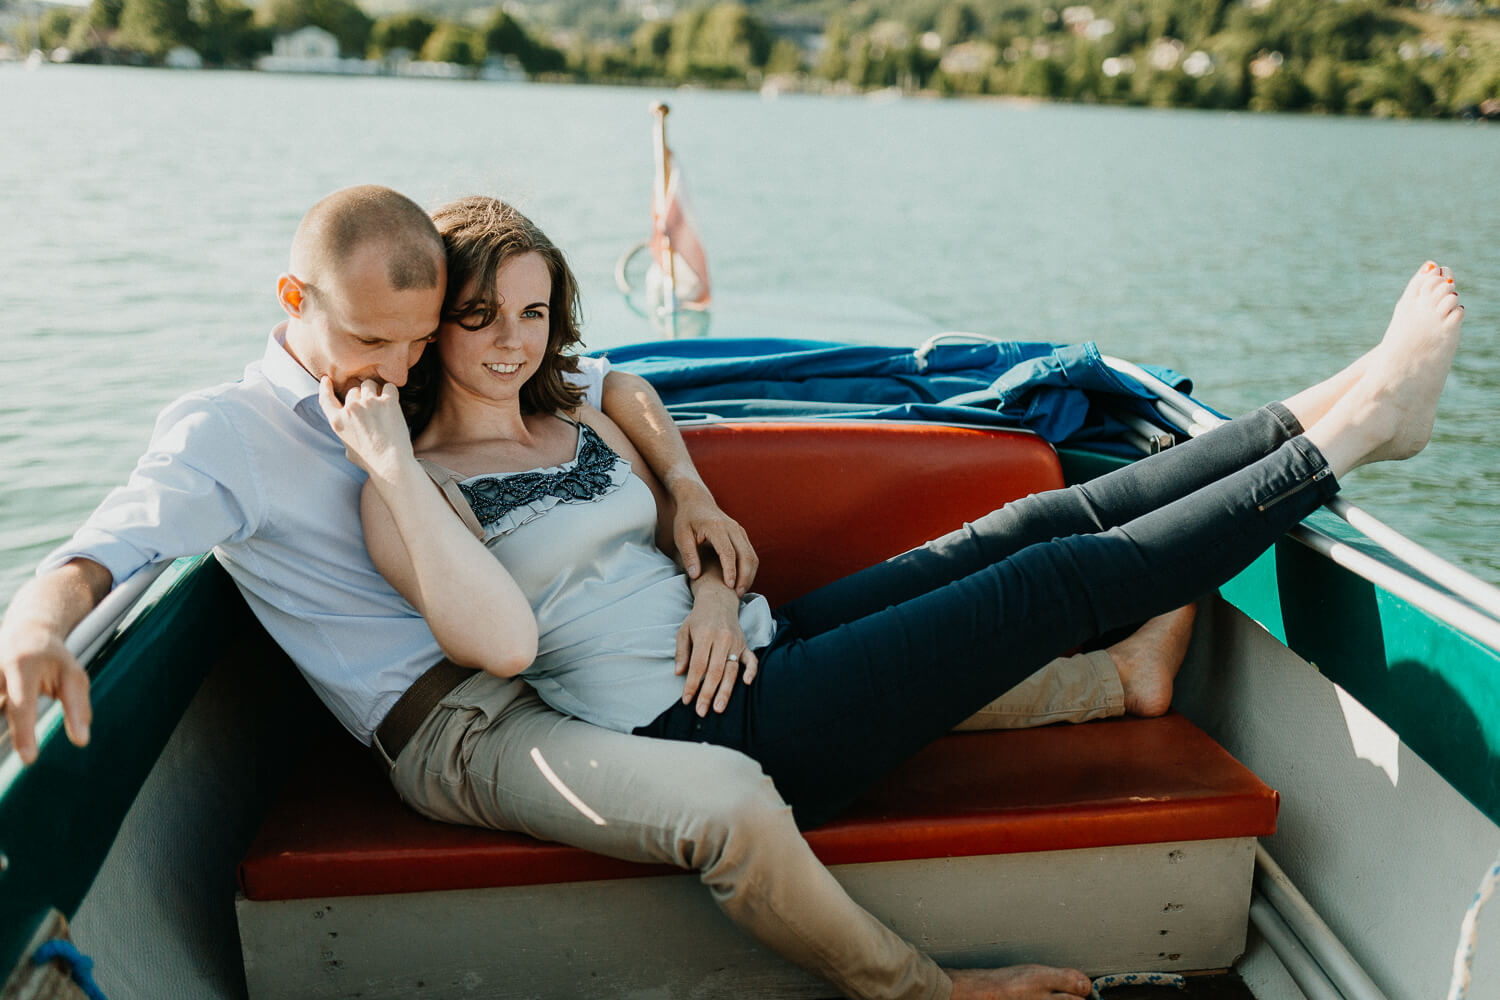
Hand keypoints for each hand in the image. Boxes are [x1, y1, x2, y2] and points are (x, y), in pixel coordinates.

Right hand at [0, 619, 89, 764]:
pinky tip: (4, 721)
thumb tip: (82, 741)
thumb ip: (78, 708)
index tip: (29, 760)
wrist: (26, 629)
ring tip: (3, 743)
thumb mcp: (74, 677)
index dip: (24, 734)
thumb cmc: (55, 659)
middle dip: (3, 727)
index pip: (22, 706)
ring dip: (0, 720)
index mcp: (22, 666)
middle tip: (11, 753)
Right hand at [316, 377, 414, 481]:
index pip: (325, 398)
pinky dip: (391, 392)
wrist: (390, 463)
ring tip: (382, 406)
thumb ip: (346, 435)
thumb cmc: (371, 462)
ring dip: (375, 391)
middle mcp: (350, 409)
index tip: (326, 380)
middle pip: (353, 390)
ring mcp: (368, 403)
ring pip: (369, 384)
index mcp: (337, 421)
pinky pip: (389, 386)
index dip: (325, 387)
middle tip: (372, 410)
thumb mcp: (349, 451)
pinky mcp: (387, 401)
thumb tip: (350, 430)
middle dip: (361, 397)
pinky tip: (393, 403)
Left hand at [671, 484, 758, 594]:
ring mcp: (739, 530)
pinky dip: (749, 569)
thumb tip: (695, 575)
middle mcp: (732, 527)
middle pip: (746, 555)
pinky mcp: (742, 534)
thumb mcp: (681, 536)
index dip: (730, 571)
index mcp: (716, 527)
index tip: (729, 587)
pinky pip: (751, 553)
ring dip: (749, 575)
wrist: (697, 501)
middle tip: (738, 595)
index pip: (728, 552)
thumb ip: (688, 555)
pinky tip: (741, 581)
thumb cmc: (686, 519)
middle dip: (745, 577)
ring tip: (740, 592)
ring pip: (752, 555)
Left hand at [675, 585, 757, 715]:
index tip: (686, 700)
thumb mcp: (684, 631)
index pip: (698, 665)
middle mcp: (722, 639)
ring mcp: (736, 642)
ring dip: (726, 691)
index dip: (692, 684)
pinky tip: (747, 683)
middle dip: (707, 693)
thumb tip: (679, 673)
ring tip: (719, 708)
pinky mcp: (745, 644)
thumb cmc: (698, 618)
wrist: (719, 600)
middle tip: (701, 711)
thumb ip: (682, 652)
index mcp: (704, 635)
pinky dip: (751, 671)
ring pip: (732, 670)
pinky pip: (751, 660)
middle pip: (715, 671)